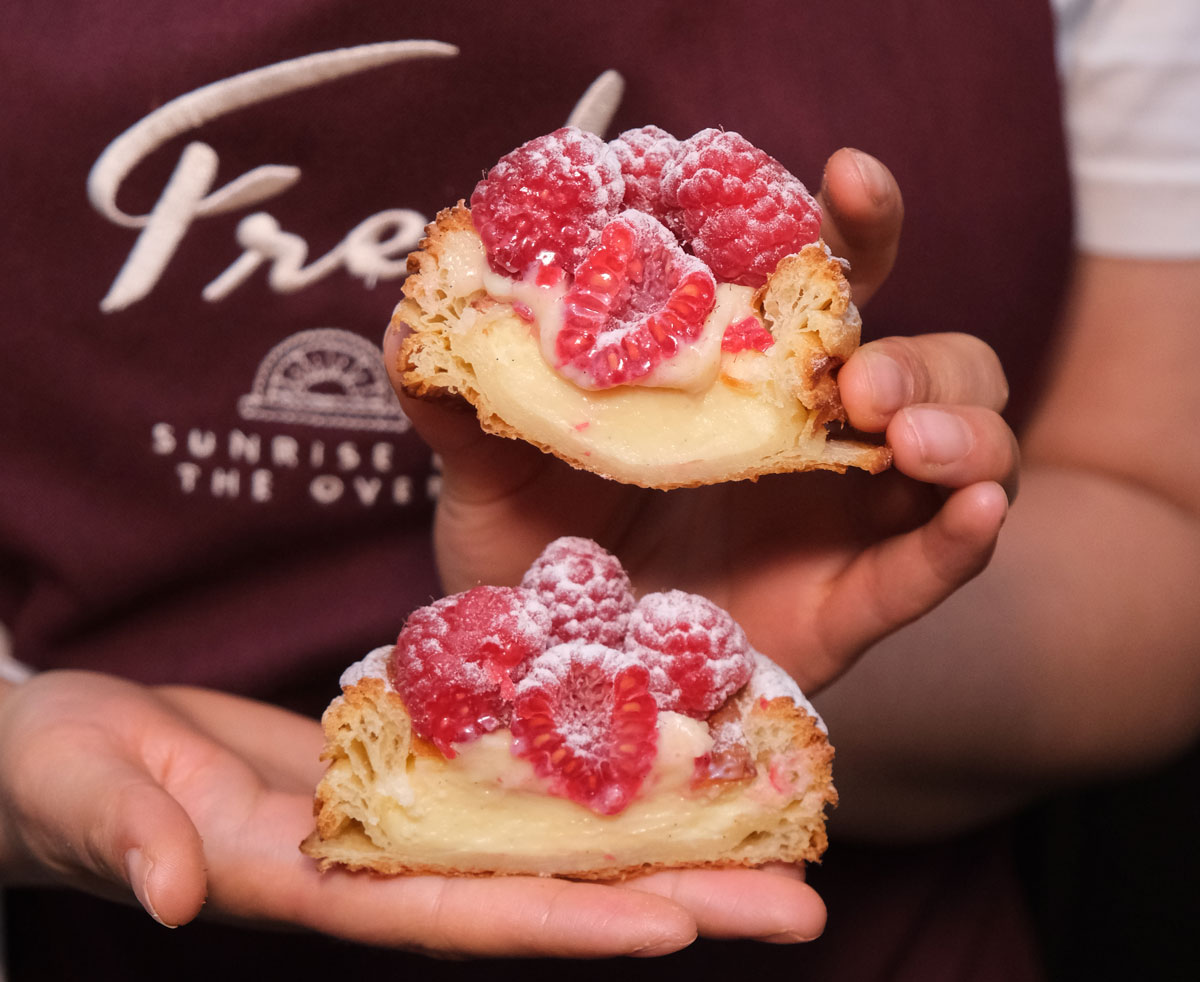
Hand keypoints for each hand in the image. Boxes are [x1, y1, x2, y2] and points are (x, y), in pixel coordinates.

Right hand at [0, 672, 824, 955]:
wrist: (58, 752)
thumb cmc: (53, 779)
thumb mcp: (82, 799)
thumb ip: (135, 841)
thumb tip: (183, 897)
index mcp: (310, 881)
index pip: (456, 917)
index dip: (565, 926)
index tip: (680, 927)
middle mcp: (377, 860)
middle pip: (541, 889)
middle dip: (672, 900)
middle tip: (805, 905)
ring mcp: (394, 812)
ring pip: (543, 833)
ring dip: (660, 836)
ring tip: (777, 832)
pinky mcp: (395, 760)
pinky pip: (507, 774)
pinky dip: (585, 773)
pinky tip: (660, 754)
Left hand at [386, 148, 1015, 691]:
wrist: (543, 685)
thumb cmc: (529, 558)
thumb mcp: (486, 472)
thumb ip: (460, 401)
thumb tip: (412, 327)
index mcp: (739, 380)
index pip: (824, 283)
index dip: (854, 225)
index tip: (845, 179)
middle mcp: (808, 438)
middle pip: (923, 361)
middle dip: (917, 354)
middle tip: (855, 378)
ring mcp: (839, 522)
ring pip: (962, 447)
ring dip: (961, 427)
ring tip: (900, 437)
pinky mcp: (848, 606)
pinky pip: (932, 568)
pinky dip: (965, 538)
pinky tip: (972, 511)